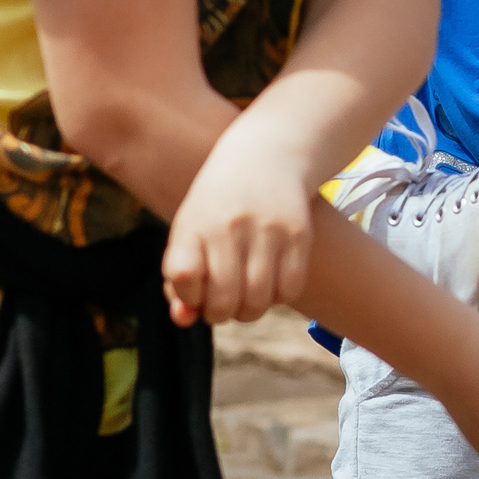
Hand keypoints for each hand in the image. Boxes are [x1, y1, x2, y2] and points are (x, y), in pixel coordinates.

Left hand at [161, 126, 315, 324]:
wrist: (264, 158)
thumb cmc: (216, 208)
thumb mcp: (190, 234)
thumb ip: (179, 281)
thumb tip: (184, 320)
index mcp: (194, 224)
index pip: (184, 279)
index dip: (188, 297)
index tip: (194, 288)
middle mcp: (230, 225)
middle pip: (223, 300)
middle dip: (220, 314)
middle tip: (222, 305)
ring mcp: (267, 229)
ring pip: (259, 301)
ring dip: (249, 312)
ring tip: (245, 300)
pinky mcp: (298, 234)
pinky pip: (290, 290)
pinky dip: (278, 298)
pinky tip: (271, 285)